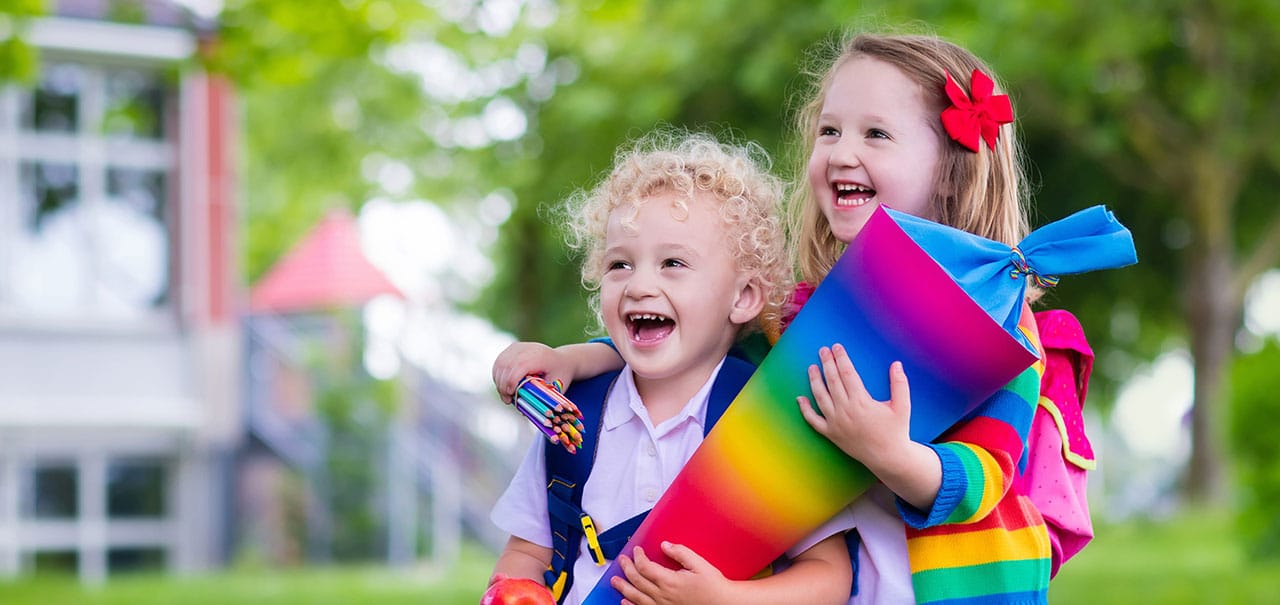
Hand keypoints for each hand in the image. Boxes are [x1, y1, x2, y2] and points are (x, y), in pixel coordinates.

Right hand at [492, 342, 574, 403]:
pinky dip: (498, 375)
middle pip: (507, 365)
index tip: (511, 395)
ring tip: (505, 395)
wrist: (562, 360)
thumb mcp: (556, 387)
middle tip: (507, 400)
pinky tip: (503, 386)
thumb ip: (540, 396)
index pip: (520, 366)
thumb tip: (524, 410)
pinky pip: (499, 362)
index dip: (512, 381)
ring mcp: (519, 347)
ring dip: (499, 381)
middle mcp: (528, 348)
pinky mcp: (512, 348)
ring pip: (500, 364)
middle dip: (503, 385)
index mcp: (541, 356)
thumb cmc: (560, 375)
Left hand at [611, 542, 732, 604]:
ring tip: (615, 581)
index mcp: (670, 581)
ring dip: (623, 587)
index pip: (645, 567)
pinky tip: (625, 602)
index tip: (636, 550)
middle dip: (627, 569)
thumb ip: (680, 553)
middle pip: (637, 580)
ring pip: (636, 596)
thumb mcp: (699, 564)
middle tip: (622, 560)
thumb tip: (665, 545)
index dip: (638, 557)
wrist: (722, 604)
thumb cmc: (713, 586)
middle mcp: (663, 595)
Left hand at [796, 344, 912, 471]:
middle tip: (822, 350)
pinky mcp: (831, 434)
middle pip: (832, 381)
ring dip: (814, 380)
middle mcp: (845, 411)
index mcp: (861, 402)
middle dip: (826, 363)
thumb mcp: (903, 406)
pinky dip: (805, 410)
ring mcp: (836, 423)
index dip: (841, 358)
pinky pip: (813, 421)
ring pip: (820, 397)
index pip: (847, 373)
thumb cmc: (896, 431)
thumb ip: (899, 384)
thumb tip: (896, 364)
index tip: (837, 347)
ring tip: (812, 367)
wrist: (888, 457)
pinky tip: (799, 398)